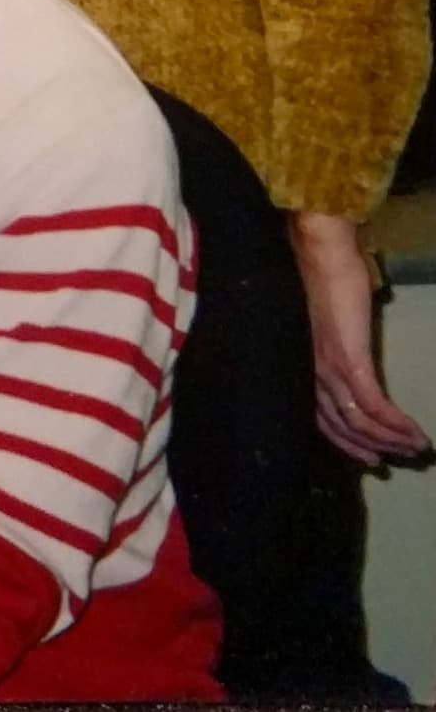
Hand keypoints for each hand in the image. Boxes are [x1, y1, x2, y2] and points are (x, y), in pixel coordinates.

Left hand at [291, 210, 428, 463]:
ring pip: (357, 421)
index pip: (317, 414)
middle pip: (335, 424)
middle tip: (389, 462)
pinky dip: (395, 423)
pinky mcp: (349, 360)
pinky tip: (413, 433)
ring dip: (389, 439)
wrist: (319, 251)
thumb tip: (351, 354)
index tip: (365, 453)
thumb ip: (331, 342)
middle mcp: (309, 371)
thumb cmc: (321, 277)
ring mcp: (328, 368)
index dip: (342, 438)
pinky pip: (372, 405)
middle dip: (364, 446)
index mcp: (299, 362)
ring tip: (413, 449)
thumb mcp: (324, 319)